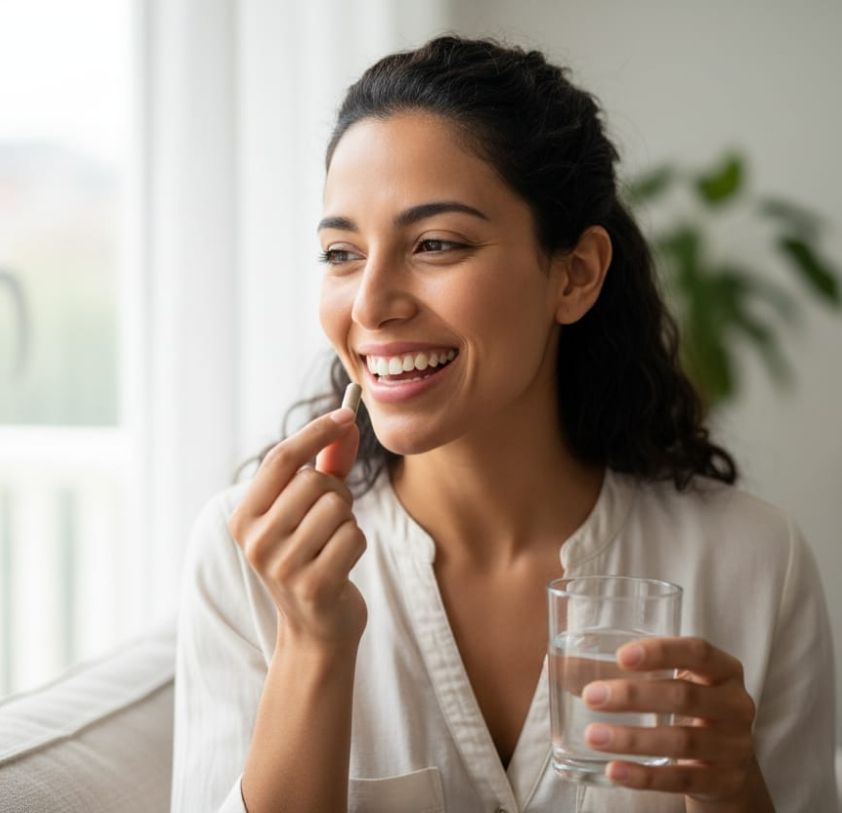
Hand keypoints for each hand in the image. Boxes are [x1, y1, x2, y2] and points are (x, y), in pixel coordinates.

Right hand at [227, 407, 366, 651]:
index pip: (281, 458)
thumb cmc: (313, 556)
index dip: (316, 431)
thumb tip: (347, 420)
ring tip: (333, 543)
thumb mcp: (309, 510)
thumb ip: (326, 464)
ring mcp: (281, 566)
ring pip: (338, 507)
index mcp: (244, 517)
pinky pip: (353, 536)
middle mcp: (255, 540)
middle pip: (315, 481)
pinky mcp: (313, 586)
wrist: (315, 629)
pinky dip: (357, 544)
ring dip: (348, 521)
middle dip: (337, 493)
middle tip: (331, 519)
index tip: (347, 413)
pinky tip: (342, 564)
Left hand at [580, 636, 771, 809]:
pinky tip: (614, 770)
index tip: (621, 656)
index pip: (696, 651)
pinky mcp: (724, 781)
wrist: (729, 766)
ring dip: (632, 738)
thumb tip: (561, 667)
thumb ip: (629, 672)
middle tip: (591, 697)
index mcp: (723, 669)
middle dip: (633, 695)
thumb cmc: (689, 709)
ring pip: (681, 740)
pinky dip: (645, 775)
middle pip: (683, 696)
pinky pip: (681, 779)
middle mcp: (735, 704)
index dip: (660, 651)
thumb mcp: (673, 682)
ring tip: (593, 735)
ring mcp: (734, 746)